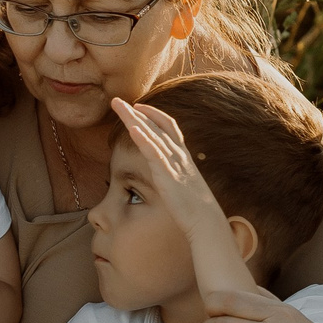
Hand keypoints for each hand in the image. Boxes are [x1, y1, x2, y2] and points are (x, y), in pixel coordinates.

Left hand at [108, 99, 233, 239]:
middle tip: (116, 101)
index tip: (137, 106)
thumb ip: (177, 176)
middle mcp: (179, 154)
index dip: (153, 114)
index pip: (168, 126)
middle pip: (155, 125)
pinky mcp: (167, 175)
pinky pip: (153, 152)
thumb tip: (171, 177)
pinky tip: (131, 127)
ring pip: (151, 134)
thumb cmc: (195, 208)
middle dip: (135, 111)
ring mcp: (174, 163)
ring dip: (133, 118)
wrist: (206, 221)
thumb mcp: (186, 186)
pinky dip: (143, 138)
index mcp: (183, 156)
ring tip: (117, 106)